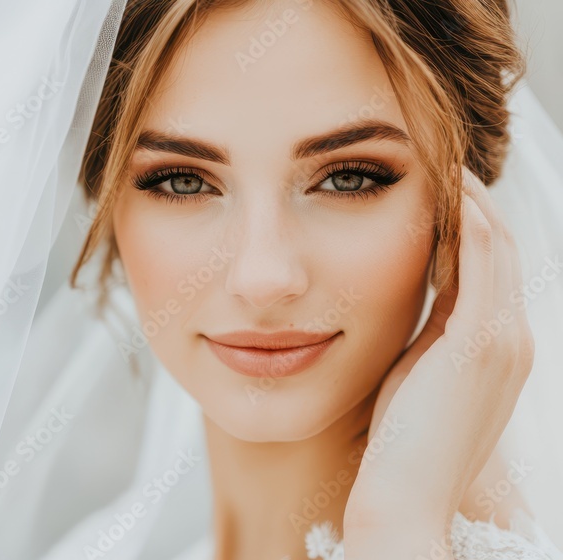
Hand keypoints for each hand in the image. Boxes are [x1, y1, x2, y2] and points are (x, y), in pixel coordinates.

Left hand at [343, 166, 535, 556]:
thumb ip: (418, 338)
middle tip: (436, 152)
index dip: (462, 220)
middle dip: (469, 196)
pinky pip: (482, 257)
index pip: (483, 265)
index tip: (429, 183)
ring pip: (494, 241)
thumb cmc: (396, 446)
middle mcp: (511, 336)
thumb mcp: (412, 379)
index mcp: (493, 347)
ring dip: (469, 194)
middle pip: (496, 244)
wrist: (403, 499)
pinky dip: (468, 216)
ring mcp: (504, 337)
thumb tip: (397, 299)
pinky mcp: (482, 340)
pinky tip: (445, 184)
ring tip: (439, 152)